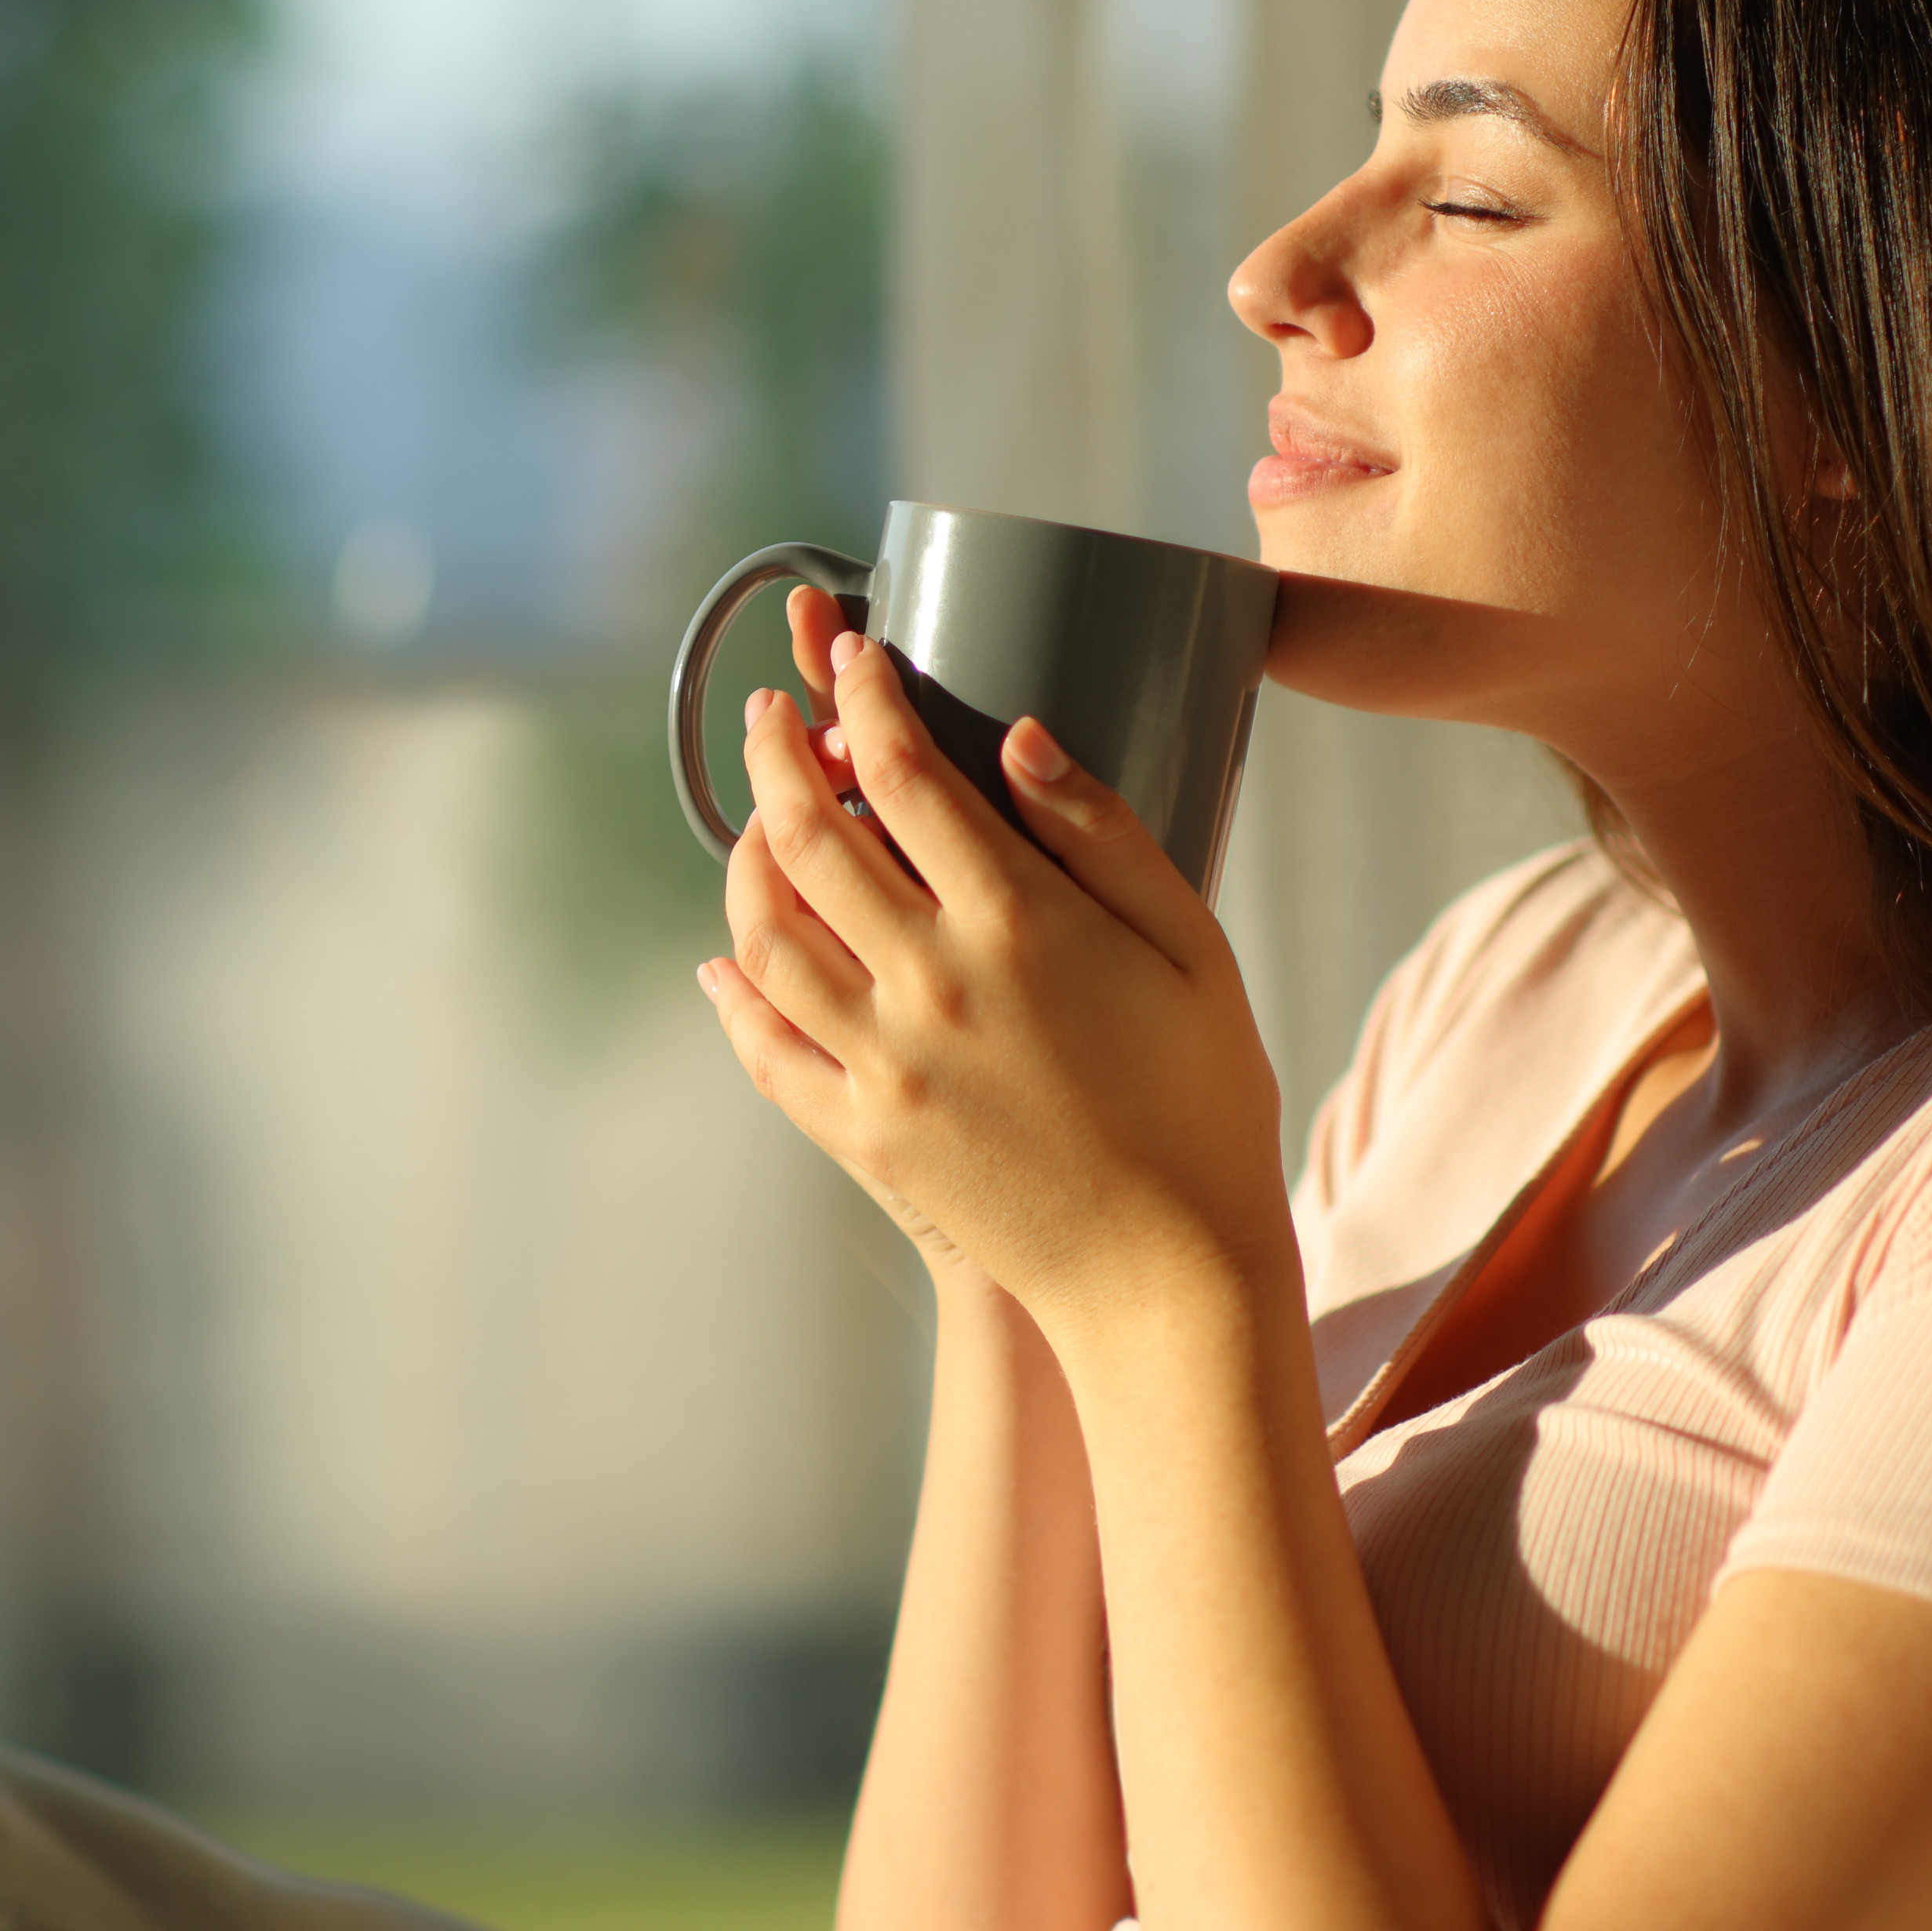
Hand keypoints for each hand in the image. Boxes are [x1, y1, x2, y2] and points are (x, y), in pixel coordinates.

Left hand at [697, 605, 1293, 1340]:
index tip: (849, 656)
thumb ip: (1104, 832)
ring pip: (765, 933)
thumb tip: (1016, 734)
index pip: (903, 773)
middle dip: (776, 752)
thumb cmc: (1203, 1100)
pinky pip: (764, 1046)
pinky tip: (728, 958)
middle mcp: (932, 984)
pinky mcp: (862, 1135)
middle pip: (810, 836)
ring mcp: (884, 1065)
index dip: (863, 698)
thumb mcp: (1190, 946)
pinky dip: (733, 990)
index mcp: (1019, 922)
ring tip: (755, 821)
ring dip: (744, 858)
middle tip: (770, 709)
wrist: (1168, 1274)